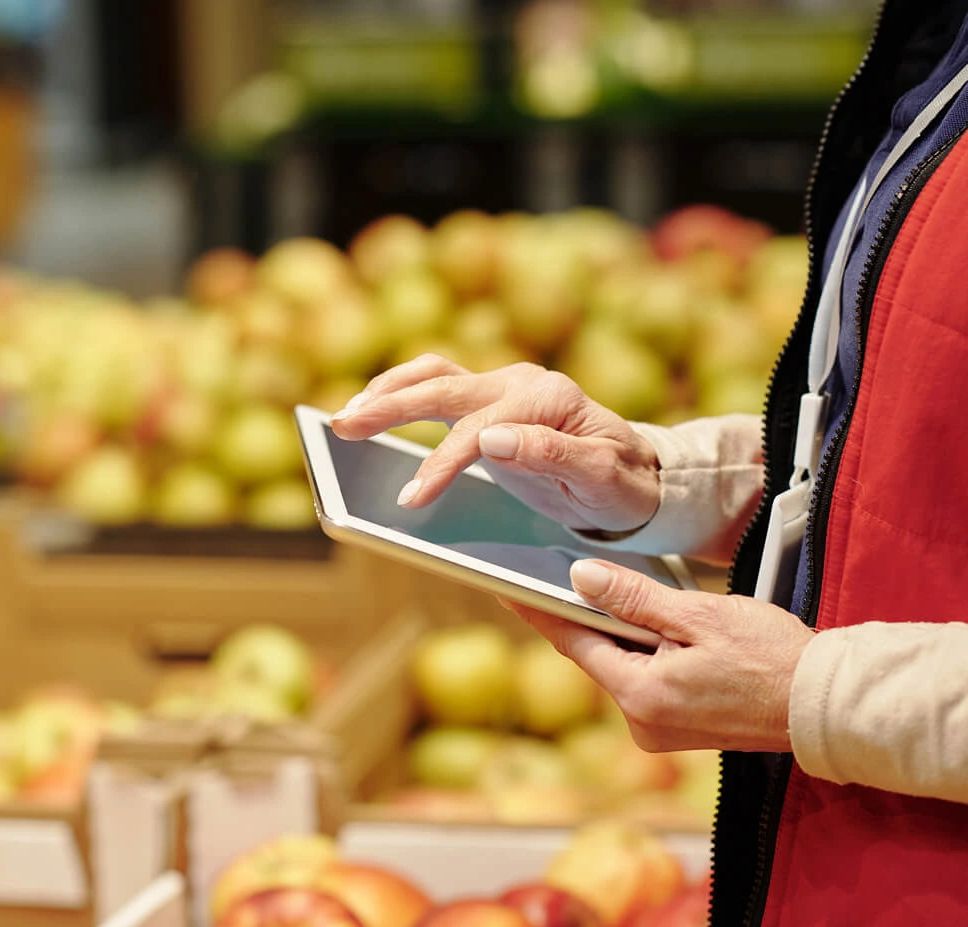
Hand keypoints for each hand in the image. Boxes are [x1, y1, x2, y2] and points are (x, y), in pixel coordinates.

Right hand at [330, 355, 660, 532]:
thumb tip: (492, 438)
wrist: (636, 472)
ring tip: (347, 415)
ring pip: (435, 376)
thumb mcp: (602, 478)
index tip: (412, 498)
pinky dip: (402, 394)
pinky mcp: (489, 404)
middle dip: (390, 408)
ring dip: (388, 391)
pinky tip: (373, 409)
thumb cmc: (622, 482)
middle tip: (343, 427)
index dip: (442, 463)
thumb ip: (553, 455)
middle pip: (444, 388)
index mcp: (547, 399)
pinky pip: (438, 389)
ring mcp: (503, 390)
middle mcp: (520, 384)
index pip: (480, 430)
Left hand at [504, 559, 814, 752]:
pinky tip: (655, 631)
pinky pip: (642, 683)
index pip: (574, 643)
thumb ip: (634, 599)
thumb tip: (579, 578)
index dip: (538, 612)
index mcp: (642, 695)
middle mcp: (642, 723)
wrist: (824, 704)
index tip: (506, 588)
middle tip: (564, 575)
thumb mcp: (698, 616)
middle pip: (596, 657)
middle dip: (585, 617)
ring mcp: (659, 732)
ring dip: (619, 635)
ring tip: (623, 597)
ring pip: (620, 669)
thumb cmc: (770, 656)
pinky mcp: (676, 731)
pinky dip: (641, 655)